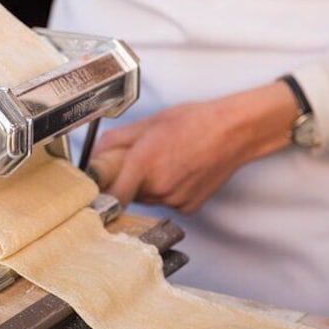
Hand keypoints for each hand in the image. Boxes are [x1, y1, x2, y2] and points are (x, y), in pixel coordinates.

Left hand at [87, 82, 296, 213]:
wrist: (234, 132)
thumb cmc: (193, 122)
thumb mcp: (147, 123)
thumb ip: (115, 141)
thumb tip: (95, 156)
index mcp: (143, 163)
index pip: (111, 195)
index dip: (101, 192)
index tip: (98, 186)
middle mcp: (158, 187)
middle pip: (126, 193)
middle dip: (125, 179)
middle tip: (136, 158)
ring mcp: (174, 200)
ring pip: (145, 198)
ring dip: (145, 184)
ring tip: (163, 160)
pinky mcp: (188, 207)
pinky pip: (165, 201)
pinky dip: (165, 190)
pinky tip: (177, 170)